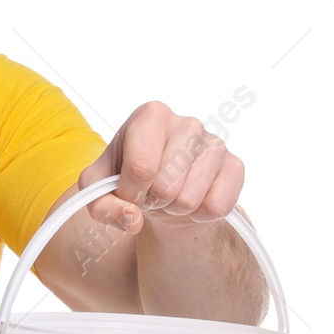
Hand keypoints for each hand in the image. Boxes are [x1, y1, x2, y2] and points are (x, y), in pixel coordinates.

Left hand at [79, 100, 244, 235]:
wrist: (163, 190)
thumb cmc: (127, 181)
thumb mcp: (98, 191)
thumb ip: (101, 206)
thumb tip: (132, 217)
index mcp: (150, 115)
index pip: (140, 167)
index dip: (129, 193)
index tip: (128, 192)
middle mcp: (187, 123)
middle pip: (165, 186)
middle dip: (151, 202)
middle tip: (150, 194)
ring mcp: (215, 143)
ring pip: (189, 200)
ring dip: (173, 209)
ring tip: (169, 196)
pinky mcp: (235, 166)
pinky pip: (216, 206)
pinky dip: (198, 215)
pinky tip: (191, 200)